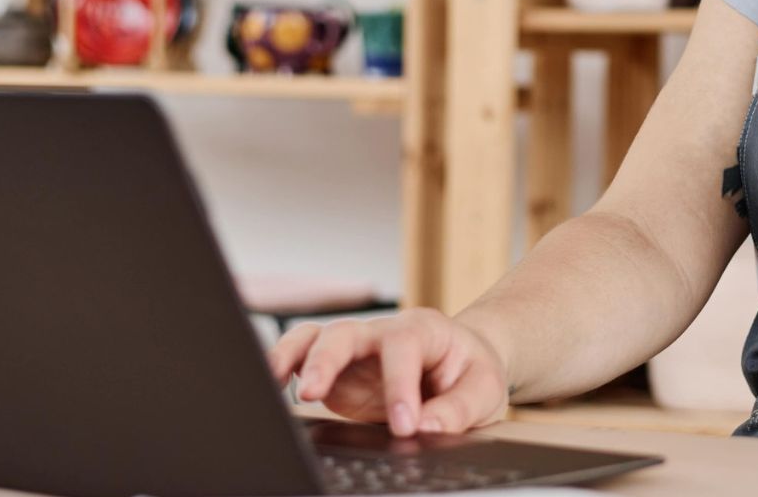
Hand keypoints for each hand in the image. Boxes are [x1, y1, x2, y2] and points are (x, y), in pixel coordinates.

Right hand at [267, 308, 509, 436]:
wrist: (463, 366)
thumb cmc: (472, 372)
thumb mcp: (484, 390)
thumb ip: (458, 408)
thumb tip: (426, 426)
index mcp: (425, 330)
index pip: (403, 348)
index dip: (399, 385)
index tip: (404, 424)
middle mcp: (383, 334)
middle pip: (347, 332)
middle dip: (327, 360)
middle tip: (312, 393)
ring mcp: (357, 352)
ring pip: (317, 338)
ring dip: (294, 357)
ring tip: (275, 383)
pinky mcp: (338, 372)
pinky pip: (304, 357)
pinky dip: (285, 365)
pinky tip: (272, 385)